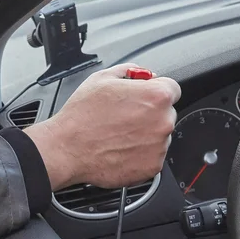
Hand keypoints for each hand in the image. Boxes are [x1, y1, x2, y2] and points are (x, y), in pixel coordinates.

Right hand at [24, 63, 180, 190]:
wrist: (67, 148)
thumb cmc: (81, 115)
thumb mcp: (102, 78)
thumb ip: (130, 71)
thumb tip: (143, 74)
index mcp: (156, 96)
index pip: (172, 88)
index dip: (154, 90)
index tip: (142, 97)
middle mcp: (163, 122)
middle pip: (166, 113)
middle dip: (149, 113)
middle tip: (123, 117)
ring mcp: (159, 147)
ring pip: (159, 136)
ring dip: (145, 134)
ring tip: (118, 134)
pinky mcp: (151, 167)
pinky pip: (152, 156)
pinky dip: (139, 154)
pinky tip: (119, 148)